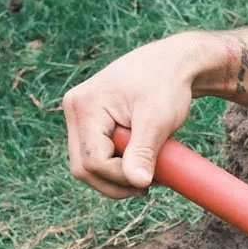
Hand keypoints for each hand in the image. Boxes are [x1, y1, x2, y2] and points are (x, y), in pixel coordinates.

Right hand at [62, 32, 222, 197]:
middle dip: (116, 183)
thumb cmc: (167, 85)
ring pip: (88, 166)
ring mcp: (80, 115)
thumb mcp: (157, 120)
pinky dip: (117, 166)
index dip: (121, 177)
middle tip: (149, 185)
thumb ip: (144, 152)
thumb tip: (138, 183)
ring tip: (148, 174)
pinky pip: (96, 155)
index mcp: (85, 106)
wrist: (172, 63)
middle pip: (84, 168)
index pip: (93, 161)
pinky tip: (140, 165)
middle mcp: (74, 109)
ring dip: (117, 177)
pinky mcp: (91, 122)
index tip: (153, 179)